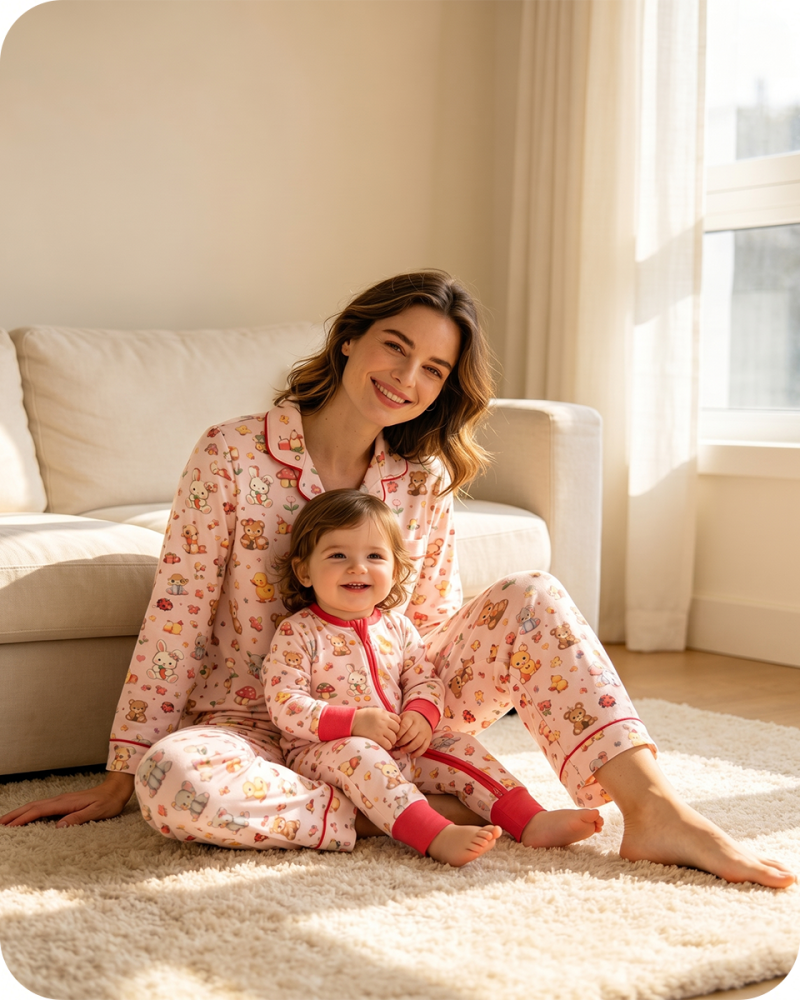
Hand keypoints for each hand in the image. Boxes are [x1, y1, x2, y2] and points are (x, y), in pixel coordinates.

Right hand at [0, 771, 135, 827]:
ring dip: (20, 812)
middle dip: (15, 815)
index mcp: (66, 802)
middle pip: (33, 806)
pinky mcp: (65, 802)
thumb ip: (78, 818)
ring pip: (36, 806)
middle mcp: (61, 800)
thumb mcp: (97, 812)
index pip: (39, 811)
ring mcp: (62, 800)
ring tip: (7, 821)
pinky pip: (43, 807)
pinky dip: (31, 811)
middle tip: (0, 824)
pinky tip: (27, 816)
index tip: (10, 827)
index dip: (23, 818)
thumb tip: (59, 826)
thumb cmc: (108, 802)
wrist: (116, 790)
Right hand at [351, 708, 400, 750]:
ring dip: (392, 741)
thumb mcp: (375, 711)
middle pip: (397, 729)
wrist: (352, 721)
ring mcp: (381, 730)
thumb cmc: (363, 716)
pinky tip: (384, 745)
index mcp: (384, 713)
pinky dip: (388, 746)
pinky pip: (388, 744)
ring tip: (387, 742)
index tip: (393, 729)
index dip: (397, 725)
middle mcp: (384, 721)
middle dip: (395, 733)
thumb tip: (392, 720)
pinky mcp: (377, 738)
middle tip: (391, 737)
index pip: (398, 720)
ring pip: (394, 738)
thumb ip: (384, 715)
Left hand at [394, 711, 432, 756]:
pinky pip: (424, 748)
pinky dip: (417, 753)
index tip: (394, 739)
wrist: (424, 717)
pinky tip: (411, 756)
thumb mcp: (403, 717)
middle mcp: (419, 725)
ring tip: (402, 751)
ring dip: (409, 749)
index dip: (399, 734)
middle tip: (397, 745)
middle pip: (410, 735)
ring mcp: (424, 732)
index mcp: (411, 718)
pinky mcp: (428, 739)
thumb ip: (398, 724)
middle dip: (402, 742)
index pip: (404, 726)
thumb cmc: (410, 719)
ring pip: (417, 742)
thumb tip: (391, 735)